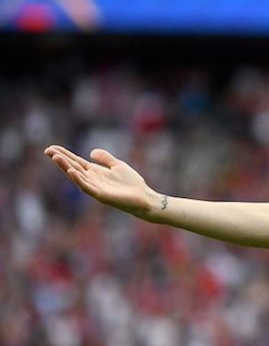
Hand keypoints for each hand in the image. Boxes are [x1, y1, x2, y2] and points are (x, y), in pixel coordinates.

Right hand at [44, 145, 161, 219]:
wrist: (144, 197)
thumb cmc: (132, 184)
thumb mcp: (118, 165)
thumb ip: (105, 158)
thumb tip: (91, 152)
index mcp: (95, 172)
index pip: (76, 162)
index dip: (65, 155)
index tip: (52, 147)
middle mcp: (92, 180)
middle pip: (73, 168)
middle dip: (61, 160)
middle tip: (47, 150)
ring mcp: (95, 188)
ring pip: (77, 176)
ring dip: (66, 167)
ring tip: (56, 157)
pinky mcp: (101, 195)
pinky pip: (87, 187)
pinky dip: (79, 179)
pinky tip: (72, 171)